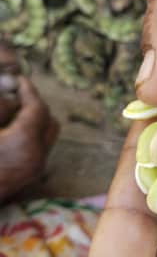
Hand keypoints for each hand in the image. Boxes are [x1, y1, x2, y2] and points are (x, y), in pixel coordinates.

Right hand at [0, 75, 59, 199]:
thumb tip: (10, 96)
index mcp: (24, 142)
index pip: (37, 108)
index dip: (28, 90)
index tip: (19, 79)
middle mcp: (36, 156)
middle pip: (49, 122)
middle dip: (34, 105)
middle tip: (15, 94)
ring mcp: (34, 169)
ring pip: (46, 136)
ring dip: (33, 121)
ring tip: (10, 112)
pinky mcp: (27, 177)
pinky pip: (37, 149)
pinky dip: (29, 135)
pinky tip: (7, 131)